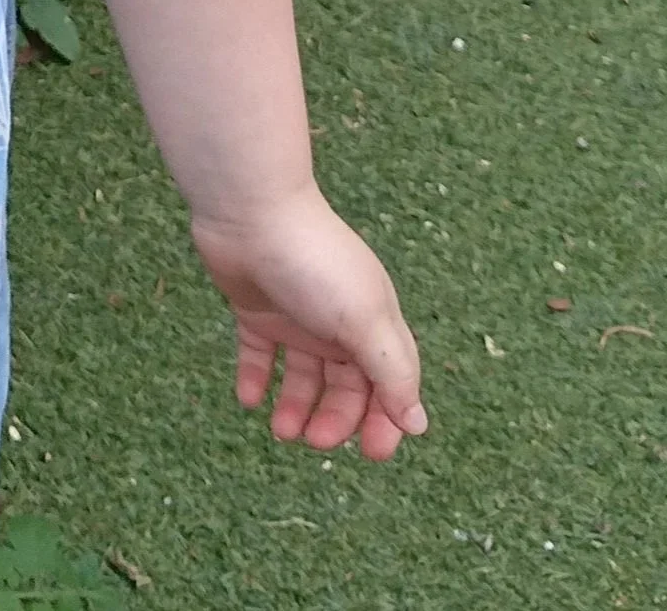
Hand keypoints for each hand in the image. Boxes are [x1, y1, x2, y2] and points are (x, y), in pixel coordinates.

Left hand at [191, 187, 425, 460]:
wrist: (249, 212)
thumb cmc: (314, 263)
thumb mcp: (364, 320)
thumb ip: (393, 372)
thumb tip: (417, 424)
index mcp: (373, 320)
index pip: (390, 382)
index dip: (385, 420)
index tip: (371, 453)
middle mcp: (337, 320)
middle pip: (346, 385)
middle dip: (336, 419)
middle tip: (314, 440)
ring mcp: (297, 314)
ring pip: (303, 375)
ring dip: (296, 407)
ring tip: (281, 430)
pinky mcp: (258, 309)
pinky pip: (259, 354)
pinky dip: (256, 379)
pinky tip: (249, 400)